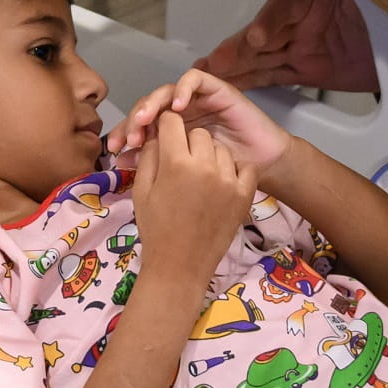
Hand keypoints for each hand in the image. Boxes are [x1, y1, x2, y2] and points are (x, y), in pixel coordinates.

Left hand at [107, 69, 292, 174]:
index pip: (139, 125)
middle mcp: (180, 112)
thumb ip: (158, 162)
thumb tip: (122, 160)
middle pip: (148, 106)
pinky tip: (177, 108)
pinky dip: (183, 89)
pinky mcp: (216, 88)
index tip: (114, 151)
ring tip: (145, 120)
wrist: (263, 164)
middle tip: (129, 138)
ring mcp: (196, 99)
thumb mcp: (187, 171)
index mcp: (169, 130)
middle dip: (134, 120)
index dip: (123, 134)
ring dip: (152, 103)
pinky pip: (195, 79)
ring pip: (167, 91)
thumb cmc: (227, 171)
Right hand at [131, 111, 256, 280]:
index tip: (165, 136)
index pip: (172, 122)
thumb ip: (148, 156)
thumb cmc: (156, 228)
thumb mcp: (142, 190)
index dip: (165, 126)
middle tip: (181, 161)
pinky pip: (244, 167)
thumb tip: (156, 134)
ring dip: (210, 155)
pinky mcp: (245, 194)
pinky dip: (234, 170)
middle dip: (187, 141)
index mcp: (176, 162)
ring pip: (220, 148)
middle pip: (198, 133)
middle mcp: (205, 165)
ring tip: (200, 176)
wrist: (180, 265)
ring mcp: (229, 179)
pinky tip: (222, 182)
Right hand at [194, 0, 378, 92]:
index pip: (286, 5)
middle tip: (214, 63)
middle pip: (265, 35)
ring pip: (262, 58)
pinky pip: (275, 75)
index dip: (270, 20)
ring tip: (208, 73)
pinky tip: (231, 85)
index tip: (258, 38)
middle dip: (238, 48)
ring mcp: (305, 48)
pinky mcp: (309, 71)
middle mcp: (304, 21)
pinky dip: (252, 81)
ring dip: (235, 66)